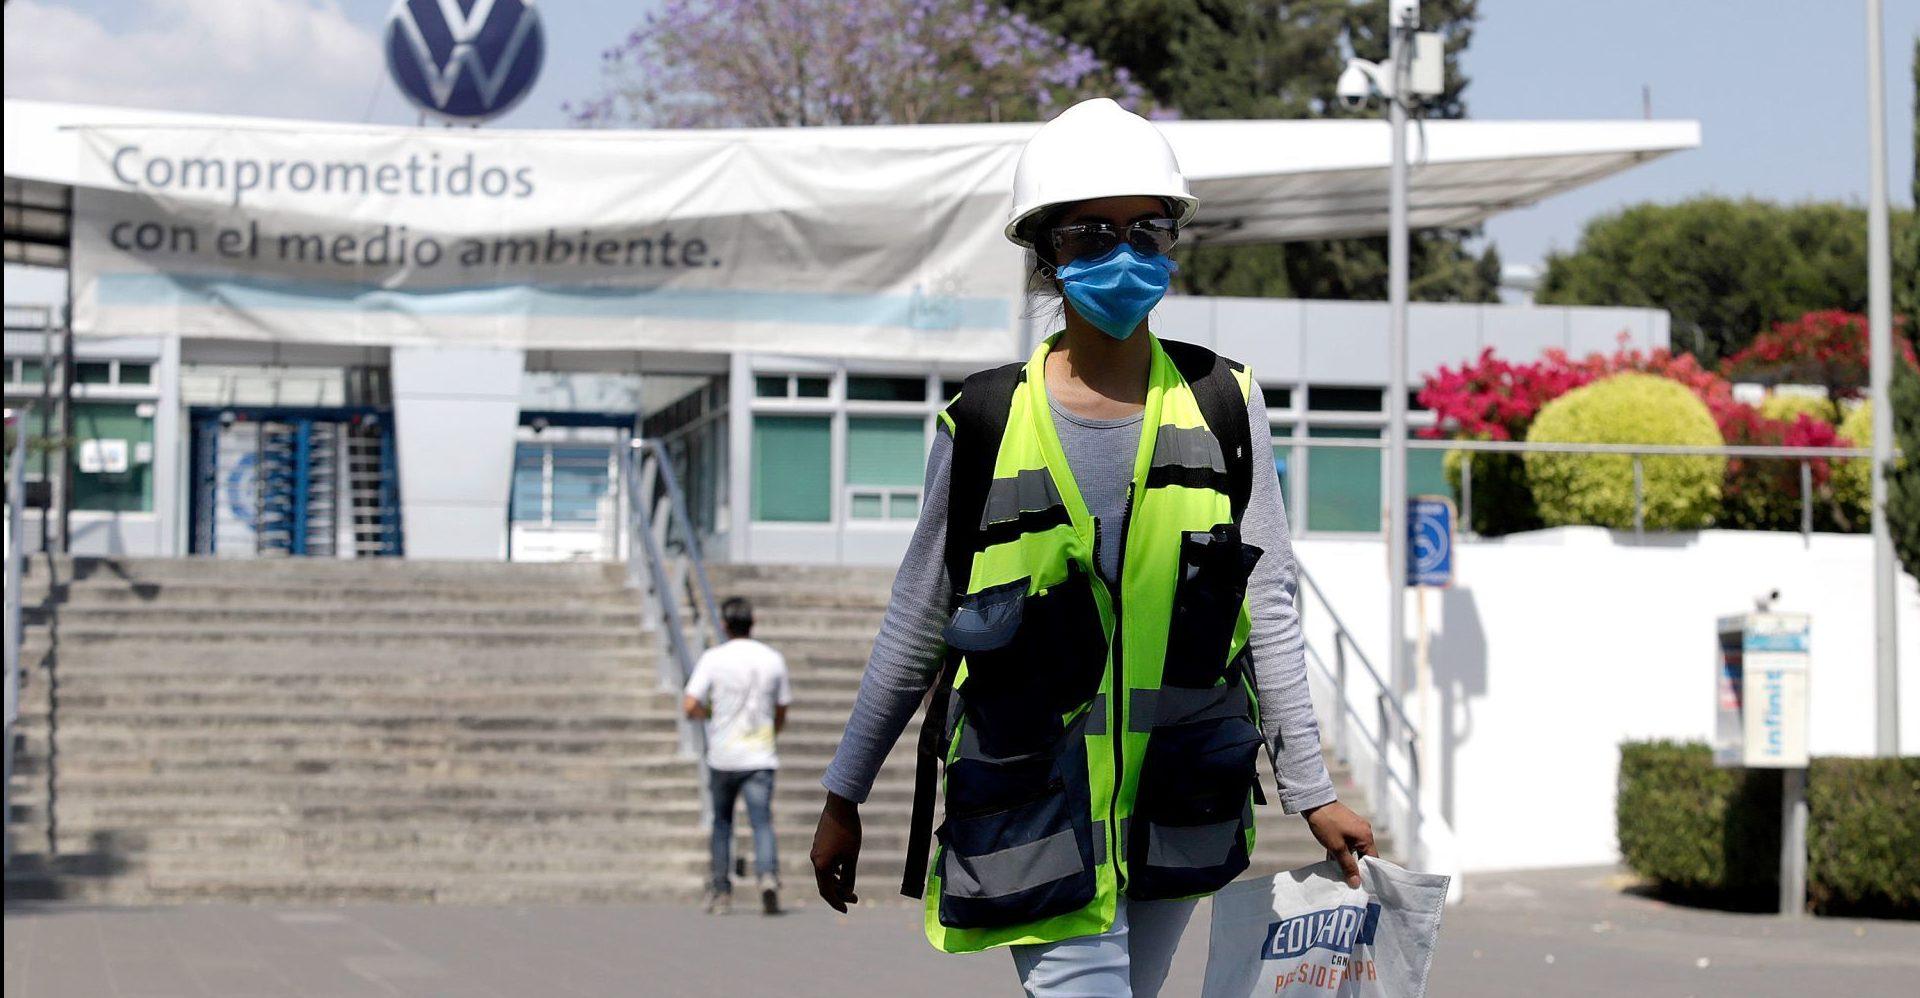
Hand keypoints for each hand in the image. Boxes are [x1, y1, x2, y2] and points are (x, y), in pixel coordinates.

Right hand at [810, 792, 862, 912]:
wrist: (840, 805)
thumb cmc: (848, 831)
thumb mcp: (852, 857)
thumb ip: (849, 876)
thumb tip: (848, 891)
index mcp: (821, 866)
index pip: (827, 892)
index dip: (837, 903)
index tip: (847, 910)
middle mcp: (815, 859)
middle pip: (825, 884)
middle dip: (840, 893)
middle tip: (855, 899)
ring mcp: (816, 850)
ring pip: (825, 873)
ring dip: (837, 882)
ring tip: (849, 887)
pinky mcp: (819, 843)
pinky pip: (824, 863)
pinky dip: (833, 871)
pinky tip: (841, 871)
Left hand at [1303, 800, 1374, 887]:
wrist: (1314, 802)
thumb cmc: (1326, 824)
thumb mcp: (1337, 848)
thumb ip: (1347, 866)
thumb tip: (1356, 883)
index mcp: (1366, 837)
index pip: (1373, 860)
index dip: (1367, 873)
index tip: (1359, 884)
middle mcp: (1364, 831)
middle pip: (1364, 855)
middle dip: (1355, 867)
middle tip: (1348, 880)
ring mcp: (1356, 827)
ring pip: (1355, 849)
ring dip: (1347, 859)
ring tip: (1339, 871)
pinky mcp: (1347, 825)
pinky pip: (1348, 842)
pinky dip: (1342, 850)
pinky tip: (1332, 859)